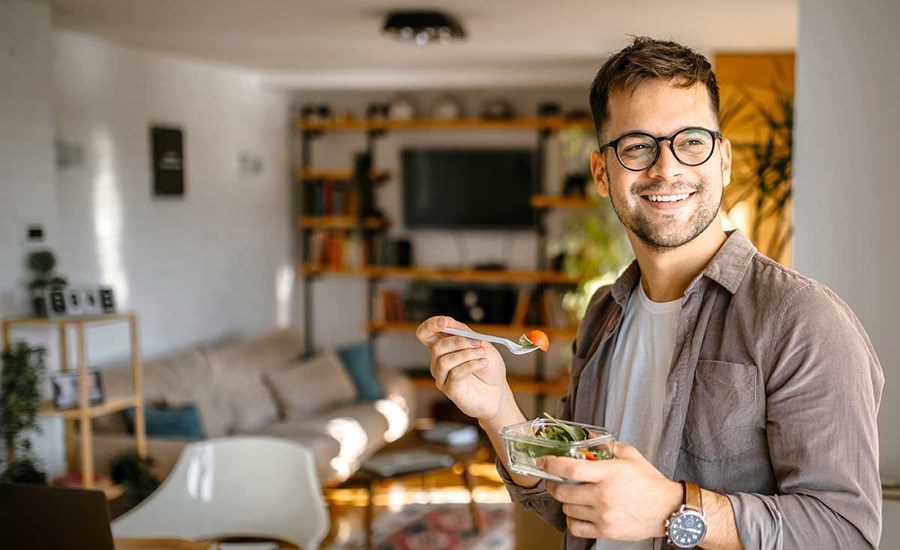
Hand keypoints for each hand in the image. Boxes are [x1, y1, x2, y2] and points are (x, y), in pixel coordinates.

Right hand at [415, 315, 512, 422]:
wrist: (498, 392)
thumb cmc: (489, 367)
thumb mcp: (481, 343)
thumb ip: (464, 332)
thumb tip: (449, 322)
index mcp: (443, 347)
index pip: (425, 334)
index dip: (430, 326)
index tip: (444, 322)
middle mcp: (438, 361)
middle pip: (437, 346)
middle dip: (458, 341)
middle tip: (478, 343)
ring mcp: (442, 376)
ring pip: (444, 361)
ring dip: (466, 354)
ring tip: (482, 355)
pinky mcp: (450, 390)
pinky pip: (454, 374)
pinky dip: (470, 365)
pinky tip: (482, 363)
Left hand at [539, 442, 681, 540]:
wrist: (667, 510)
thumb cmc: (649, 482)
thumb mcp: (630, 456)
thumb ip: (608, 445)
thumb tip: (590, 437)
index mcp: (608, 473)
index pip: (570, 468)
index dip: (551, 464)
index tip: (542, 462)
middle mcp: (603, 494)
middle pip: (562, 491)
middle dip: (554, 485)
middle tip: (555, 481)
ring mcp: (603, 515)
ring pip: (567, 509)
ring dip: (565, 502)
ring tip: (572, 496)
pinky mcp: (605, 531)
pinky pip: (575, 528)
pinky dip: (571, 521)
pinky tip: (577, 513)